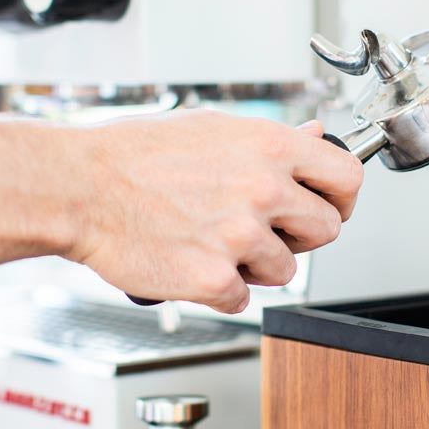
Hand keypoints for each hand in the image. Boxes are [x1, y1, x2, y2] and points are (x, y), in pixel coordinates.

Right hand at [70, 110, 363, 312]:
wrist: (80, 187)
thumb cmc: (135, 155)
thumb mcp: (213, 129)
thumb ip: (271, 142)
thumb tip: (315, 138)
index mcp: (270, 147)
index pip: (348, 177)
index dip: (342, 197)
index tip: (330, 206)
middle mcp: (263, 189)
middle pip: (327, 230)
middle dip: (300, 236)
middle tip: (266, 231)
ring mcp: (241, 235)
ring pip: (285, 271)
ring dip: (255, 266)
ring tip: (214, 243)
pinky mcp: (214, 278)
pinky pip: (242, 299)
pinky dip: (219, 291)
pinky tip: (192, 264)